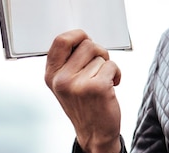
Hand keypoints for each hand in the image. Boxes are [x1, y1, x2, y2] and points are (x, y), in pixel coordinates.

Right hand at [45, 29, 121, 152]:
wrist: (95, 132)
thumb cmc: (84, 104)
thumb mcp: (65, 83)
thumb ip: (68, 61)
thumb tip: (80, 36)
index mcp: (51, 74)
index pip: (61, 40)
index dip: (78, 35)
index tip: (86, 40)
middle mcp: (61, 79)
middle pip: (87, 44)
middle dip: (99, 51)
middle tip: (99, 66)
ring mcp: (78, 84)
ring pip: (101, 56)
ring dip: (107, 66)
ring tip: (102, 81)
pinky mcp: (96, 88)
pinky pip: (113, 66)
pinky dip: (117, 74)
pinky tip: (111, 86)